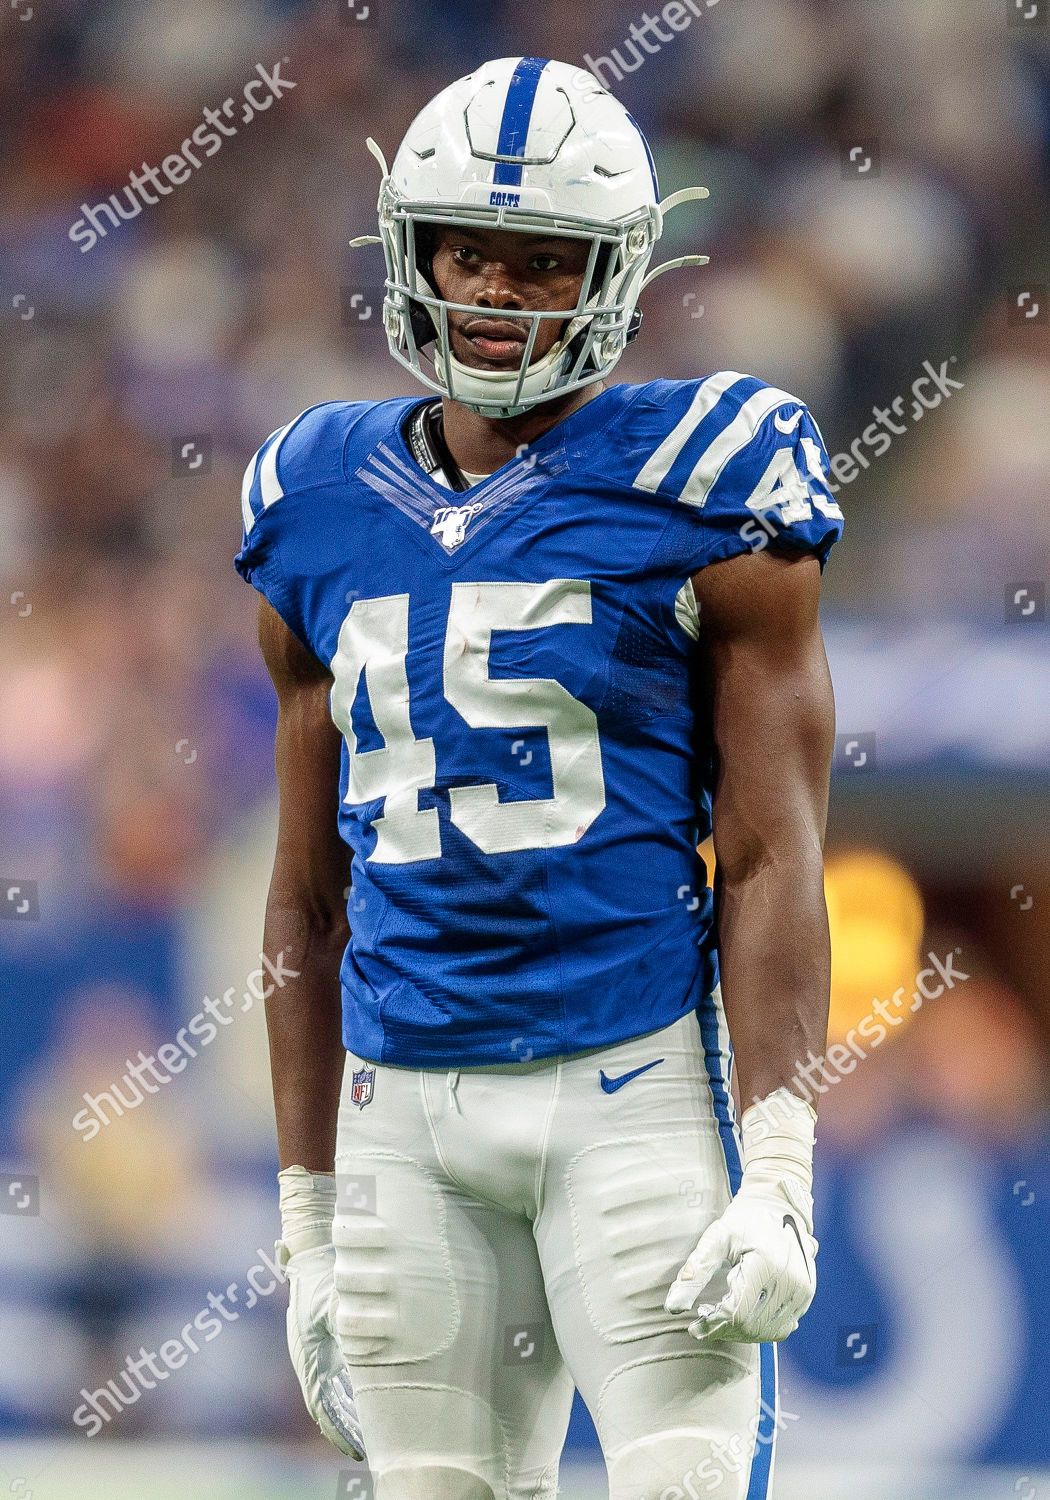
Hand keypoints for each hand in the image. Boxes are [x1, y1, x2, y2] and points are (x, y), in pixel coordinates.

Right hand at [281, 1239, 365, 1457]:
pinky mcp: (323, 1339)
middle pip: (326, 1404)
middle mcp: (310, 1358)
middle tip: (365, 1448)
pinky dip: (347, 1390)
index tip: (356, 1450)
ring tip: (366, 1431)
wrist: (308, 1252)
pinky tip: (364, 1395)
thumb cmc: (320, 1278)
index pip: (321, 1406)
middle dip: (344, 1427)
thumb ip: (347, 1323)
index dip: (337, 1431)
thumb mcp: (333, 1302)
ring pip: (330, 1391)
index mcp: (308, 1356)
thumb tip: (363, 1344)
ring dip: (345, 1411)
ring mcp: (315, 1350)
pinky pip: (334, 1373)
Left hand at [664, 1170, 815, 1341]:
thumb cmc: (745, 1221)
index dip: (713, 1324)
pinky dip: (760, 1329)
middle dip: (724, 1330)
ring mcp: (802, 1291)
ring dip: (741, 1333)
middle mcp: (790, 1281)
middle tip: (705, 1319)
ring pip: (767, 1332)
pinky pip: (783, 1327)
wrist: (780, 1208)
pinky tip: (743, 1316)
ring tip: (722, 1317)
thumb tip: (673, 1306)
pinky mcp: (805, 1296)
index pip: (737, 1312)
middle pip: (752, 1326)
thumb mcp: (716, 1238)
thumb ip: (695, 1271)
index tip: (694, 1325)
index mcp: (767, 1265)